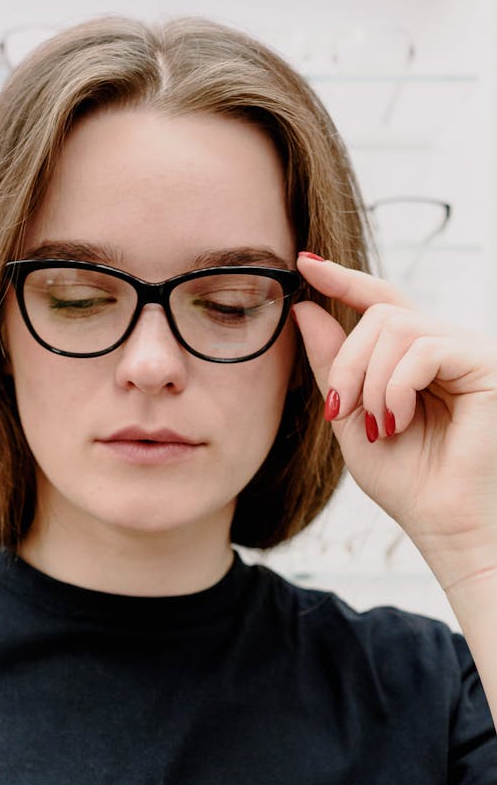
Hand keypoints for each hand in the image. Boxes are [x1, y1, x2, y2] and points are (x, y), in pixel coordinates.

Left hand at [292, 253, 496, 589]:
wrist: (442, 521)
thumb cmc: (406, 480)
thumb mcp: (352, 418)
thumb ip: (333, 366)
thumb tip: (306, 309)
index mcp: (412, 358)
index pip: (379, 302)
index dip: (343, 279)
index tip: (305, 263)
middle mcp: (442, 346)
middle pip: (379, 314)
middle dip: (347, 361)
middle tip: (342, 408)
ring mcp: (466, 352)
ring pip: (396, 328)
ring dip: (371, 380)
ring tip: (380, 425)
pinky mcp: (483, 364)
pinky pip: (424, 348)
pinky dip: (397, 386)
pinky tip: (397, 421)